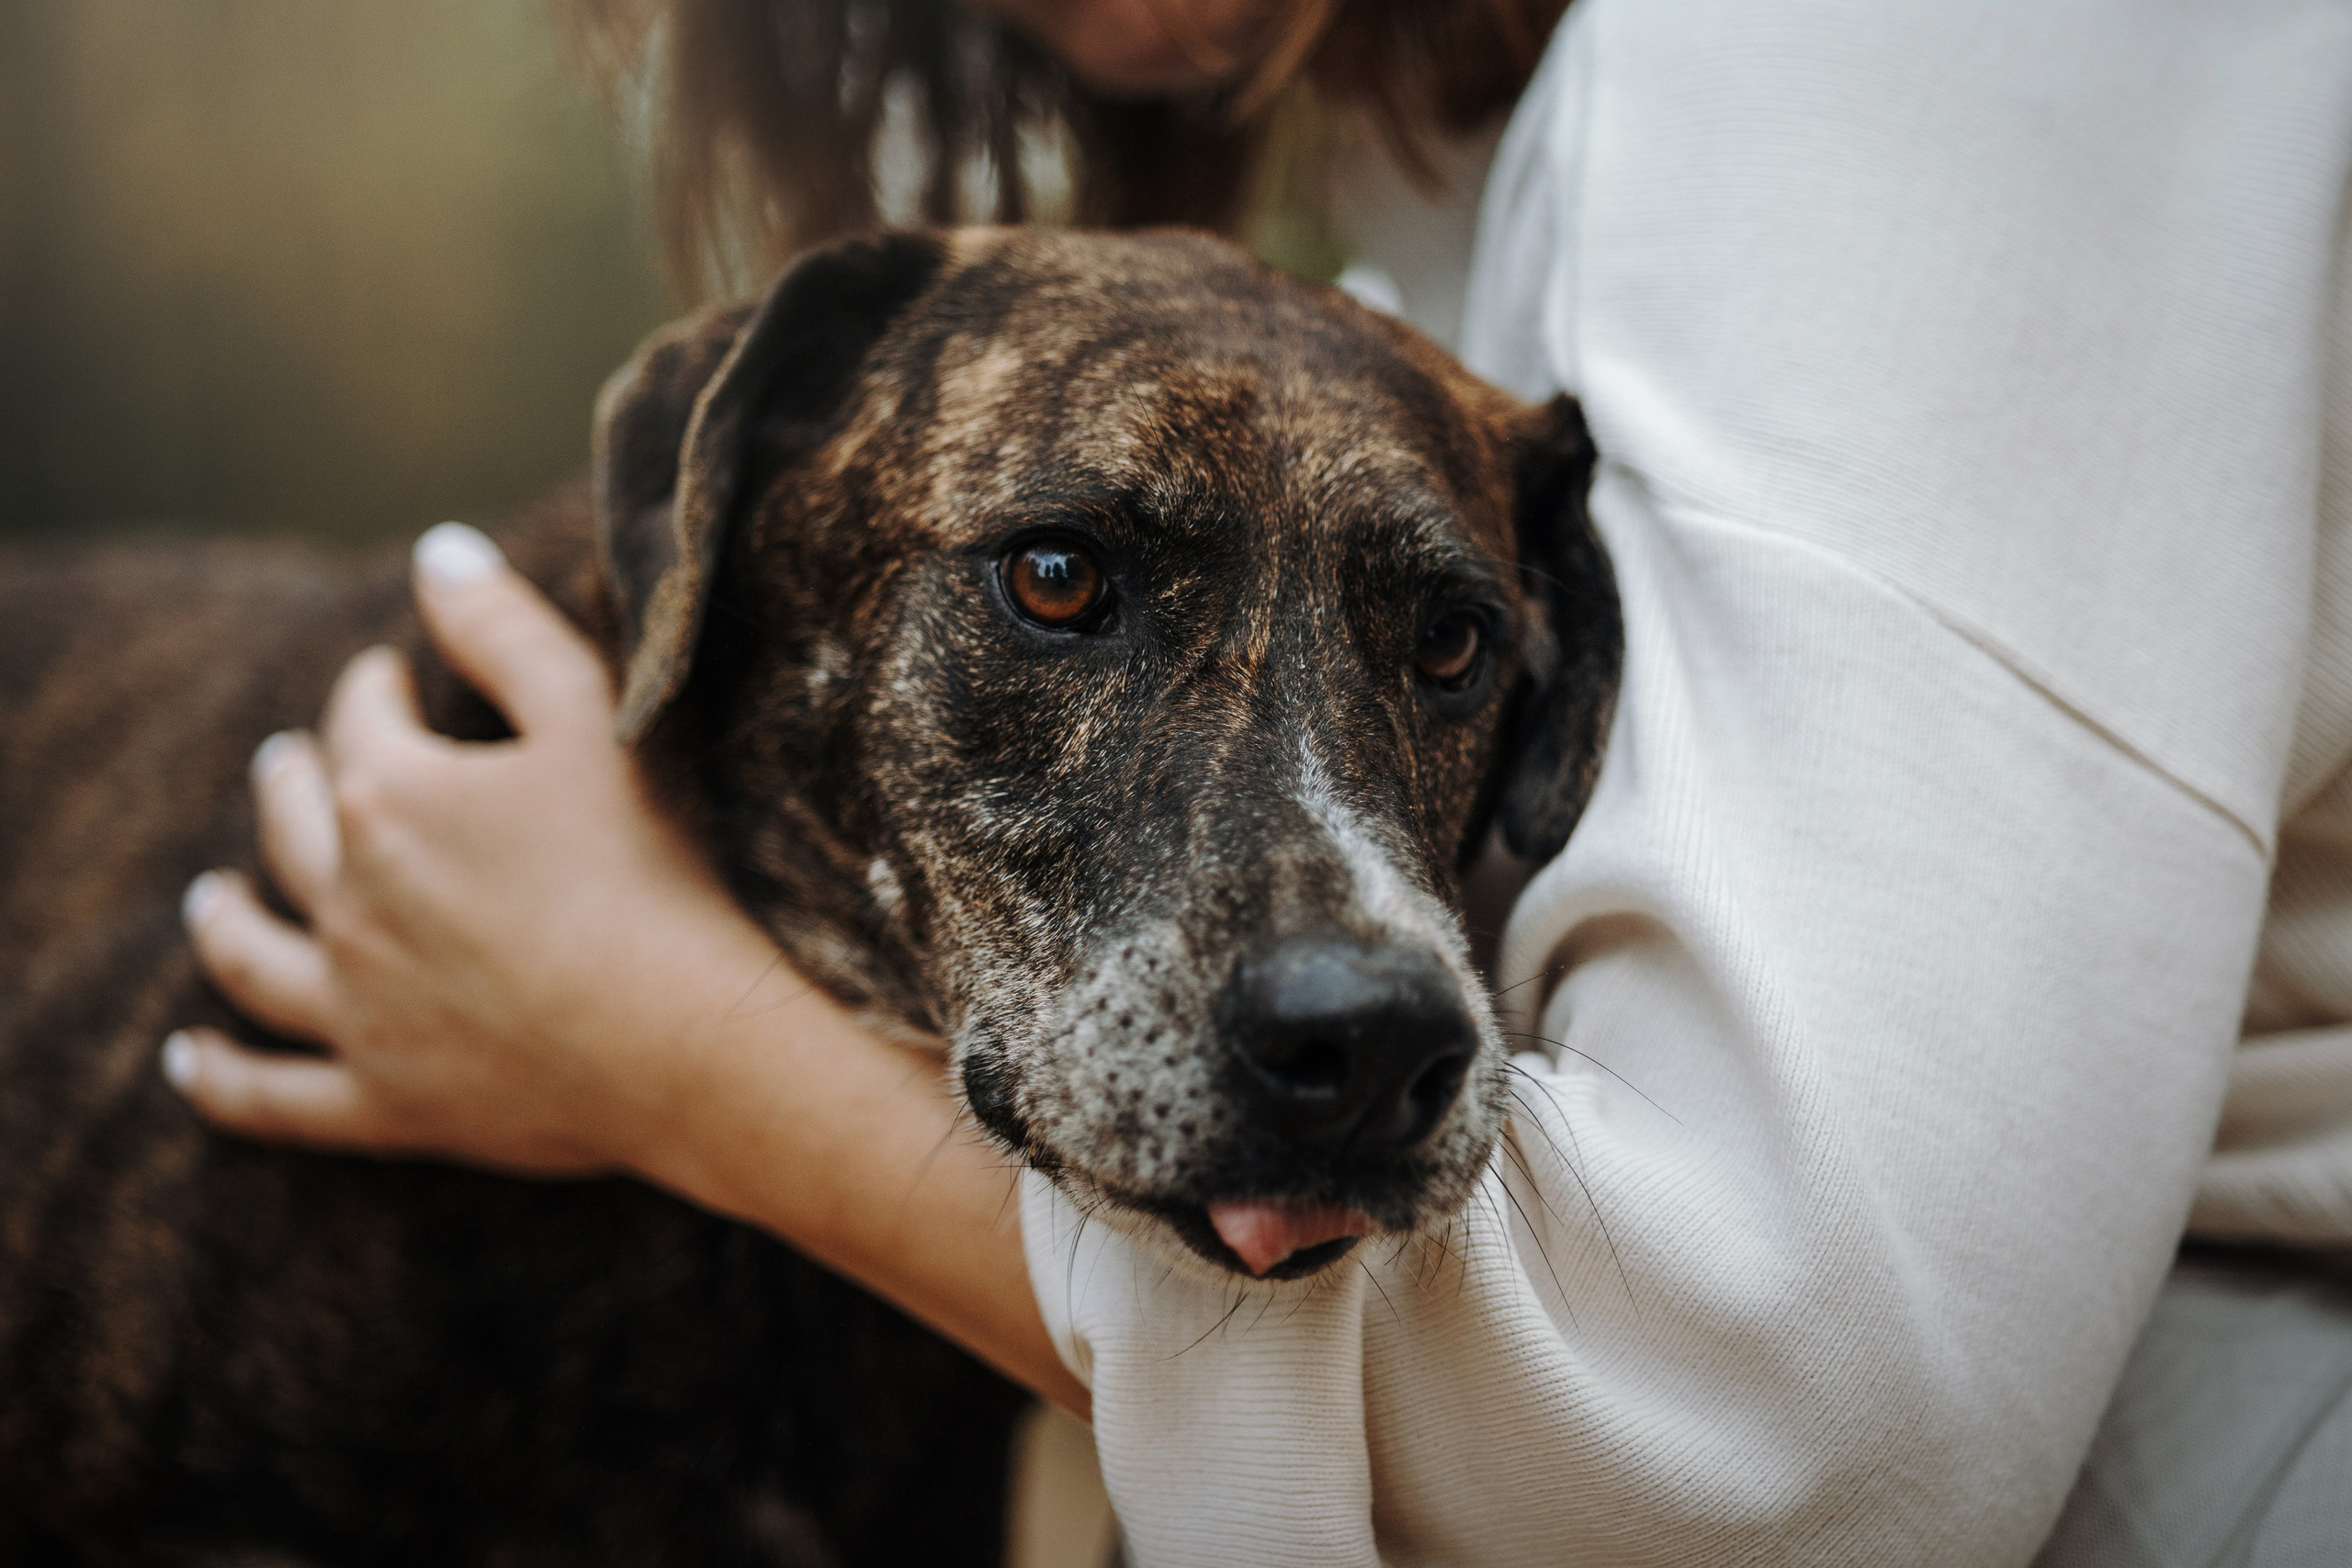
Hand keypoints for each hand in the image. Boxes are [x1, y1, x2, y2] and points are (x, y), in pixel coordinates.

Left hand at [166, 522, 1087, 1414]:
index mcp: (392, 800)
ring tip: (207, 899)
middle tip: (289, 762)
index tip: (391, 679)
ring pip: (254, 957)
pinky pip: (275, 1095)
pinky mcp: (384, 1102)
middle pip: (290, 829)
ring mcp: (359, 1009)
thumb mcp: (593, 718)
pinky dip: (223, 1079)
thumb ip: (505, 628)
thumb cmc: (655, 871)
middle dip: (287, 784)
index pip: (358, 724)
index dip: (373, 692)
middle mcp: (352, 901)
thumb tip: (434, 551)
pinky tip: (188, 1063)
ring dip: (221, 920)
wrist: (690, 1042)